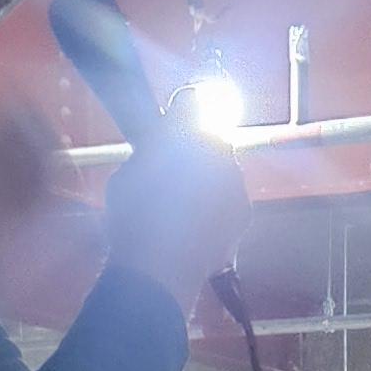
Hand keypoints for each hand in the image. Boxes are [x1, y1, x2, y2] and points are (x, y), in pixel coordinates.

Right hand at [102, 125, 249, 306]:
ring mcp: (236, 180)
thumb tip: (154, 150)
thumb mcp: (125, 175)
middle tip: (175, 171)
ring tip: (186, 206)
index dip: (181, 110)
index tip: (172, 122)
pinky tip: (199, 225)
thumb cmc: (132, 219)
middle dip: (197, 149)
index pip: (191, 101)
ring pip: (224, 168)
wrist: (159, 269)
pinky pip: (232, 197)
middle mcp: (217, 148)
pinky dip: (219, 205)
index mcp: (183, 131)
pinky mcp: (245, 210)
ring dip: (210, 178)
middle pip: (211, 138)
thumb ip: (147, 154)